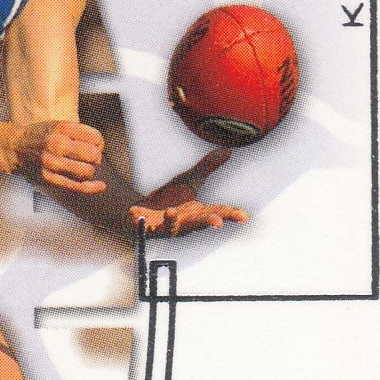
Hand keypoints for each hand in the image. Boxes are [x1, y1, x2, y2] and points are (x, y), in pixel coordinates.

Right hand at [16, 120, 106, 194]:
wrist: (14, 147)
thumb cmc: (39, 136)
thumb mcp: (57, 125)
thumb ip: (78, 132)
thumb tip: (100, 146)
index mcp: (61, 128)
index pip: (95, 138)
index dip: (99, 143)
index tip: (95, 146)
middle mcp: (56, 144)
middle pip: (93, 155)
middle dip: (96, 157)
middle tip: (90, 158)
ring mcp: (52, 163)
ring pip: (87, 171)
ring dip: (90, 170)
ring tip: (83, 167)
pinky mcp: (49, 178)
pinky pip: (77, 186)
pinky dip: (93, 187)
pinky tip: (101, 186)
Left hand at [130, 146, 246, 234]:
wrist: (141, 212)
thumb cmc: (168, 199)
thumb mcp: (189, 180)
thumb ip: (208, 167)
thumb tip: (227, 150)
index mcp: (198, 212)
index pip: (219, 213)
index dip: (232, 215)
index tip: (244, 217)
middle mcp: (185, 222)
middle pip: (199, 223)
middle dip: (208, 222)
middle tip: (218, 222)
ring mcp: (167, 227)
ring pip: (171, 227)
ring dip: (171, 220)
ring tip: (170, 210)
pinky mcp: (148, 228)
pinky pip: (145, 226)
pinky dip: (141, 220)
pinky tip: (135, 211)